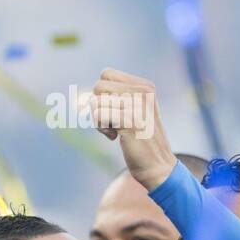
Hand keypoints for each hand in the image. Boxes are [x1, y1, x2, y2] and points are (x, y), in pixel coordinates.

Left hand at [89, 68, 177, 190]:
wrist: (157, 165)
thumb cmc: (138, 139)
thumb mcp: (129, 112)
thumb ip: (112, 98)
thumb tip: (82, 97)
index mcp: (145, 85)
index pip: (106, 74)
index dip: (102, 94)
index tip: (115, 109)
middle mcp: (144, 91)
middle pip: (98, 86)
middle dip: (98, 106)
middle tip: (113, 121)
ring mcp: (138, 104)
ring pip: (96, 102)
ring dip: (99, 120)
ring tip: (117, 130)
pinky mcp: (130, 119)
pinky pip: (98, 114)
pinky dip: (102, 129)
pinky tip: (116, 137)